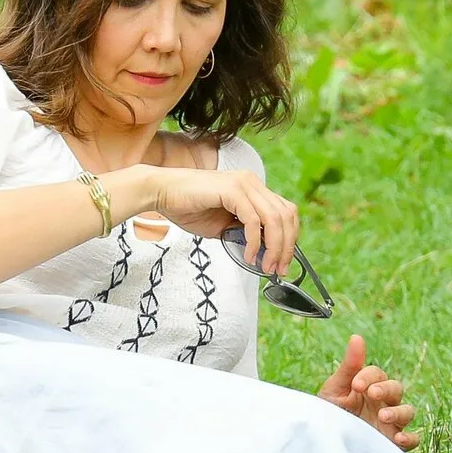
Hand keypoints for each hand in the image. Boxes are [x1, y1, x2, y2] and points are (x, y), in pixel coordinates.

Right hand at [152, 166, 298, 274]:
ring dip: (274, 247)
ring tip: (265, 266)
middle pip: (286, 216)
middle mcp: (252, 183)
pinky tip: (248, 256)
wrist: (161, 193)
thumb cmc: (186, 207)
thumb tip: (260, 252)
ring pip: (275, 218)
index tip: (282, 262)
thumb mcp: (221, 226)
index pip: (285, 212)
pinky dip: (255, 242)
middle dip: (287, 247)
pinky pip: (254, 220)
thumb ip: (241, 234)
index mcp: (252, 189)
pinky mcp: (232, 190)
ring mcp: (244, 184)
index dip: (290, 239)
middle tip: (278, 269)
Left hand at [317, 334, 418, 450]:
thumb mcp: (335, 389)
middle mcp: (383, 402)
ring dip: (398, 412)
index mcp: (369, 386)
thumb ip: (349, 366)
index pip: (377, 374)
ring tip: (382, 416)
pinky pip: (412, 438)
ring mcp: (391, 422)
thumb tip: (357, 337)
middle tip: (371, 394)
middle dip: (385, 389)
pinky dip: (409, 437)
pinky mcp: (393, 442)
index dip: (369, 376)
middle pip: (396, 388)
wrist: (325, 442)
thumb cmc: (330, 413)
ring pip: (408, 411)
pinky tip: (398, 438)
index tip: (355, 385)